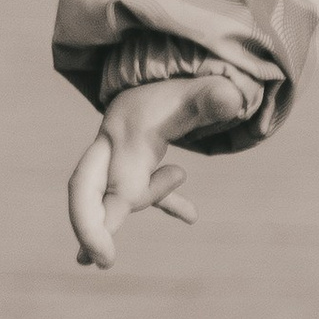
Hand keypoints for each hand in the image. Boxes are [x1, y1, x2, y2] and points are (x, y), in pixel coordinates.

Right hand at [67, 74, 246, 269]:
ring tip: (167, 211)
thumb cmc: (181, 78)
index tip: (105, 258)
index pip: (103, 186)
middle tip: (95, 260)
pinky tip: (192, 216)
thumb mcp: (198, 87)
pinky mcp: (143, 160)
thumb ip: (212, 95)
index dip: (98, 224)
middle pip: (85, 191)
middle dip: (87, 226)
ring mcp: (124, 154)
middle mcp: (115, 146)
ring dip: (138, 204)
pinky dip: (168, 202)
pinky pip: (146, 189)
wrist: (169, 58)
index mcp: (124, 136)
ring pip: (116, 193)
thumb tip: (233, 101)